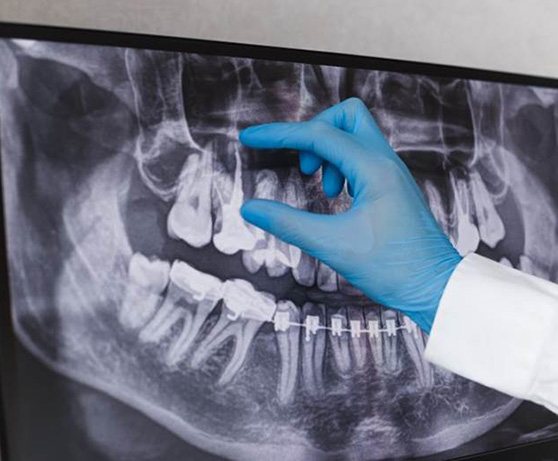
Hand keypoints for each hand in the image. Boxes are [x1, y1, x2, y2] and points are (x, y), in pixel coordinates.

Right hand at [239, 98, 461, 332]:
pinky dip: (342, 167)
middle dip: (314, 133)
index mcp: (374, 169)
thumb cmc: (395, 268)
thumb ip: (287, 223)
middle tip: (304, 167)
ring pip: (356, 136)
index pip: (317, 135)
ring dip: (329, 153)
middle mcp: (386, 163)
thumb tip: (250, 208)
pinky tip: (338, 196)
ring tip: (325, 190)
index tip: (250, 139)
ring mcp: (392, 174)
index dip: (278, 135)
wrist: (437, 288)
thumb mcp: (333, 246)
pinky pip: (363, 158)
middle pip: (345, 117)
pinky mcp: (392, 188)